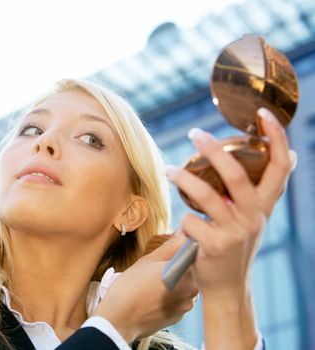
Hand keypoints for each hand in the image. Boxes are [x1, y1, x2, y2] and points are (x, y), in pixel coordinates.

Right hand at [93, 233, 197, 342]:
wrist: (119, 318)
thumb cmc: (130, 288)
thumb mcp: (148, 261)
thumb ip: (170, 247)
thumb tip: (182, 235)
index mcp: (187, 274)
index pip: (193, 257)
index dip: (181, 254)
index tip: (170, 255)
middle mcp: (191, 292)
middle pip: (190, 273)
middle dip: (177, 269)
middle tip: (157, 270)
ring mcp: (185, 307)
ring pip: (183, 288)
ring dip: (173, 285)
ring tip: (153, 285)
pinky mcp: (177, 318)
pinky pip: (177, 302)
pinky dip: (168, 298)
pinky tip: (152, 297)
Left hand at [164, 107, 295, 294]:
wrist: (227, 286)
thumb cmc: (235, 245)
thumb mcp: (253, 218)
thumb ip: (261, 192)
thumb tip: (289, 157)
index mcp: (265, 205)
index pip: (280, 166)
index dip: (276, 138)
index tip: (263, 114)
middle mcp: (254, 216)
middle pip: (236, 173)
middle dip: (213, 149)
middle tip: (194, 133)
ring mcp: (235, 232)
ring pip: (205, 195)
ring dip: (183, 178)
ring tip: (168, 169)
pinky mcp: (214, 246)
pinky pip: (190, 221)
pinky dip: (183, 220)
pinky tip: (185, 227)